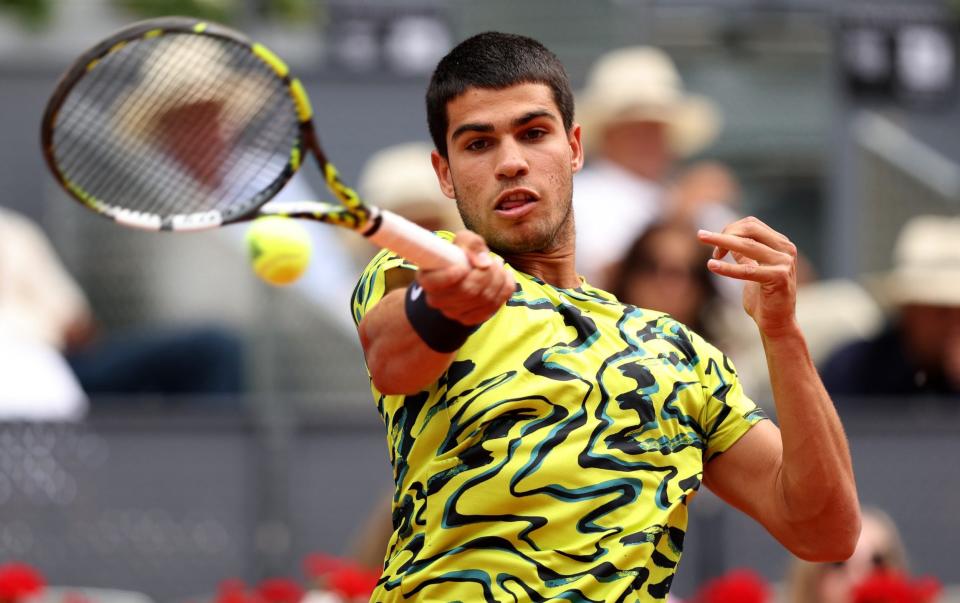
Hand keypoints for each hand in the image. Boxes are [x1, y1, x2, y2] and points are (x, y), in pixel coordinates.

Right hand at [416, 230, 515, 325]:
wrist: (466, 269)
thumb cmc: (461, 253)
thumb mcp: (464, 239)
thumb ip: (471, 245)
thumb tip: (483, 262)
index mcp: (428, 279)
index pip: (435, 284)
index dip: (451, 276)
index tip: (464, 266)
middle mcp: (437, 300)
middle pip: (468, 291)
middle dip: (487, 273)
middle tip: (493, 260)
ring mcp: (453, 312)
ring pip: (484, 299)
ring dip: (498, 279)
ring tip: (498, 265)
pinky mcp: (470, 319)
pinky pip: (494, 307)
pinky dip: (505, 289)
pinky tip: (504, 276)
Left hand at [697, 217, 798, 336]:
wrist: (777, 323)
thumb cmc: (763, 297)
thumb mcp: (753, 269)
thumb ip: (744, 254)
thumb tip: (727, 240)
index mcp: (781, 244)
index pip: (751, 224)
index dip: (730, 230)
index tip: (715, 245)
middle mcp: (786, 249)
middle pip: (750, 229)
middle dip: (724, 232)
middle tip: (703, 238)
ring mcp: (784, 263)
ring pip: (747, 245)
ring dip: (721, 242)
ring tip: (702, 238)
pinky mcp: (778, 278)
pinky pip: (747, 270)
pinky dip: (727, 267)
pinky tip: (711, 265)